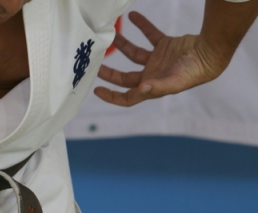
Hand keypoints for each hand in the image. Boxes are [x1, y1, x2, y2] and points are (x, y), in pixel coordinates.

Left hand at [94, 12, 229, 106]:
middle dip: (110, 73)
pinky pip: (149, 35)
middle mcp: (152, 75)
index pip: (127, 97)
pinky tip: (133, 16)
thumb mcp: (175, 82)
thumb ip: (157, 87)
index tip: (97, 90)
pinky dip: (142, 26)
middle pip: (125, 77)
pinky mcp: (165, 45)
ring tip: (112, 35)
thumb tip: (141, 89)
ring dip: (123, 44)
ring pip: (134, 53)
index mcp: (151, 87)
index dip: (112, 96)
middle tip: (97, 65)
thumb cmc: (194, 72)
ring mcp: (158, 60)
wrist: (212, 53)